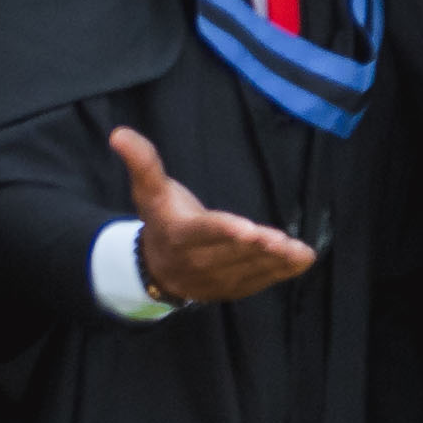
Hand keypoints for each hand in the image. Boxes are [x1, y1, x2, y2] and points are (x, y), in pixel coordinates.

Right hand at [110, 125, 319, 303]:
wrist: (158, 268)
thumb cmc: (162, 219)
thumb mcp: (150, 191)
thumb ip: (142, 163)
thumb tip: (119, 134)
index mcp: (178, 235)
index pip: (202, 232)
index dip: (224, 231)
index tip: (247, 228)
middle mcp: (197, 262)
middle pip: (230, 253)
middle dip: (256, 248)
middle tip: (280, 240)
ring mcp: (216, 280)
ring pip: (248, 269)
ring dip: (274, 261)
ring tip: (296, 250)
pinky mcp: (234, 289)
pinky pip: (260, 281)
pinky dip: (283, 272)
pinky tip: (303, 259)